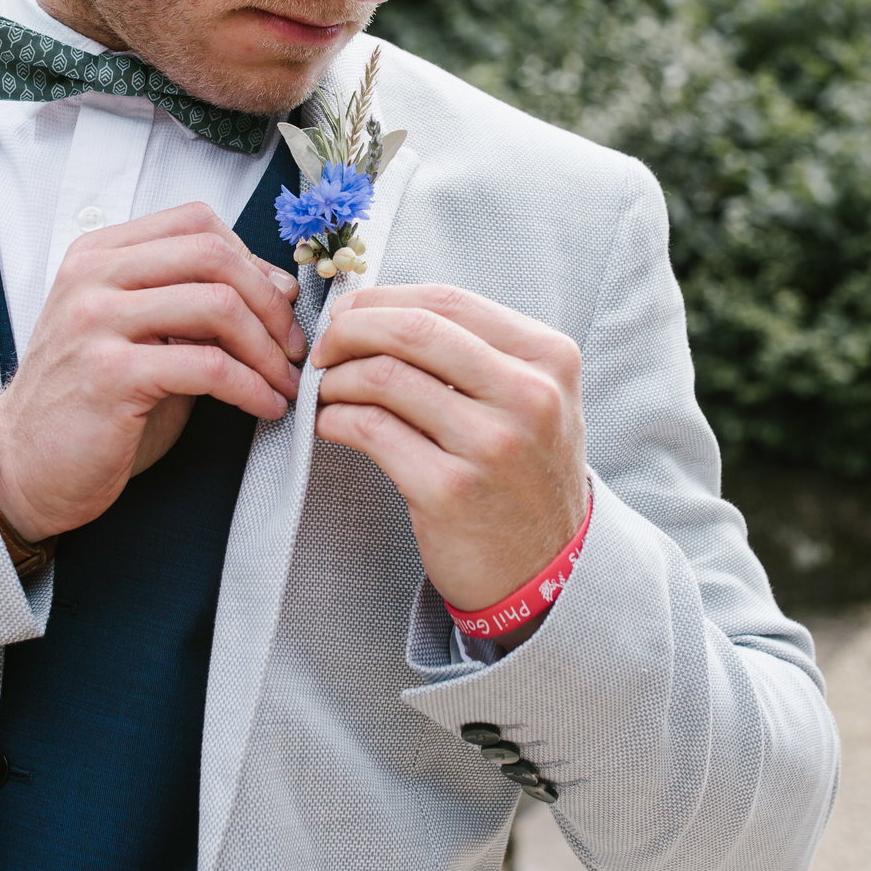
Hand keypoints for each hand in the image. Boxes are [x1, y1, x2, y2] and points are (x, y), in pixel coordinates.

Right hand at [0, 202, 304, 542]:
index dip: (251, 258)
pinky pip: (208, 366)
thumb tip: (275, 285)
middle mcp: (92, 277)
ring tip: (285, 381)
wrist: (23, 466)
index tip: (277, 301)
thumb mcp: (135, 334)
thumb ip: (188, 302)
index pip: (195, 222)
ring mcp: (96, 322)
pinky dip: (251, 387)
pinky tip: (264, 406)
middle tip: (293, 344)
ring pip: (216, 306)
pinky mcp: (110, 373)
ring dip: (268, 348)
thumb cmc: (88, 404)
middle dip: (270, 301)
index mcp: (98, 256)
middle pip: (212, 254)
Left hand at [309, 285, 590, 621]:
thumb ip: (476, 351)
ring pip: (384, 377)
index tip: (347, 313)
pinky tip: (331, 424)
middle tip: (322, 348)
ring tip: (325, 391)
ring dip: (336, 379)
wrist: (547, 570)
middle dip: (349, 330)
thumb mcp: (533, 399)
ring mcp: (491, 444)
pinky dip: (336, 418)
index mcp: (548, 358)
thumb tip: (377, 311)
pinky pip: (371, 430)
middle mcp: (528, 396)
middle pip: (413, 330)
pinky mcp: (450, 490)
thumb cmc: (523, 474)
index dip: (381, 300)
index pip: (447, 301)